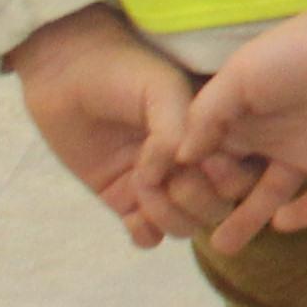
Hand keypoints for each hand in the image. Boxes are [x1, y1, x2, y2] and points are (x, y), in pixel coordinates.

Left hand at [11, 5, 234, 248]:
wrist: (67, 74)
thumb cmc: (122, 72)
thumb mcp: (162, 90)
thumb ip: (176, 130)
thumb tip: (176, 172)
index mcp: (212, 135)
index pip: (240, 173)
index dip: (228, 179)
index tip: (205, 164)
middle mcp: (190, 163)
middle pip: (216, 207)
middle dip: (195, 200)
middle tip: (170, 178)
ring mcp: (157, 183)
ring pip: (183, 225)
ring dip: (167, 217)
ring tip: (142, 192)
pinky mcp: (123, 198)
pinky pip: (146, 235)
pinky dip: (145, 234)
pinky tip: (133, 217)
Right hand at [174, 0, 306, 253]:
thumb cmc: (294, 54)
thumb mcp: (238, 76)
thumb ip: (205, 115)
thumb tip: (179, 157)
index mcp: (243, 116)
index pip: (209, 157)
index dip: (191, 178)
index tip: (168, 199)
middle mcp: (271, 137)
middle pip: (235, 181)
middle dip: (212, 204)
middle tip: (191, 229)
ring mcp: (306, 151)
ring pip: (271, 196)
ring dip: (248, 221)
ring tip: (223, 247)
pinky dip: (304, 215)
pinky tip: (281, 223)